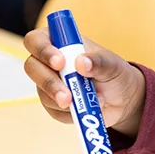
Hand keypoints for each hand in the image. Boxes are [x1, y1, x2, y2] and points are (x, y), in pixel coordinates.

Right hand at [23, 28, 145, 137]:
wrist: (122, 100)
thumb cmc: (115, 74)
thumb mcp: (113, 65)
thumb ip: (99, 62)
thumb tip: (81, 62)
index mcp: (62, 43)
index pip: (37, 40)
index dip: (43, 50)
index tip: (60, 63)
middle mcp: (50, 62)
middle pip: (32, 67)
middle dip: (49, 82)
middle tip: (67, 95)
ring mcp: (49, 83)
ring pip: (41, 92)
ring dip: (62, 100)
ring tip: (88, 102)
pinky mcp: (53, 104)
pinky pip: (53, 111)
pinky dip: (70, 112)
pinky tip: (86, 108)